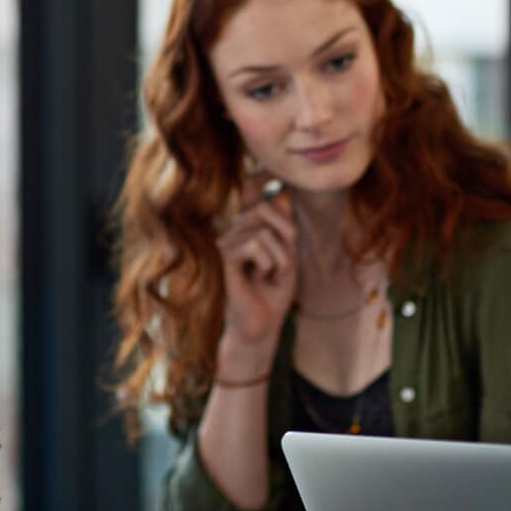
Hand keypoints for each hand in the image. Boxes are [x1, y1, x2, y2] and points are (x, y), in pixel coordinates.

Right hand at [216, 180, 297, 351]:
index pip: (259, 194)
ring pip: (263, 229)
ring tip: (273, 275)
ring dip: (280, 256)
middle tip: (286, 263)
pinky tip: (261, 277)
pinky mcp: (224, 257)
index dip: (269, 184)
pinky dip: (268, 262)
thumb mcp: (287, 255)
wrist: (261, 327)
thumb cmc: (274, 294)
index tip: (282, 185)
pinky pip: (254, 243)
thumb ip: (285, 226)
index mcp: (249, 228)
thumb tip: (283, 190)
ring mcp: (226, 243)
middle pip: (266, 207)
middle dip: (287, 234)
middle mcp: (234, 231)